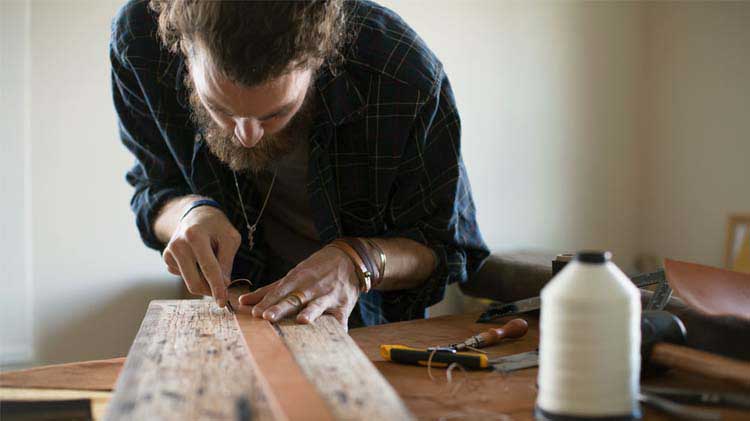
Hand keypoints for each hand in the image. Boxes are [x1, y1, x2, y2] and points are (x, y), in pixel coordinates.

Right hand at [162, 205, 240, 306]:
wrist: (195, 214)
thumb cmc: (216, 226)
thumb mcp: (230, 238)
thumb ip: (227, 261)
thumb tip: (224, 285)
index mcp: (195, 236)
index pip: (209, 268)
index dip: (217, 287)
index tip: (222, 302)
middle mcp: (178, 245)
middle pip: (194, 281)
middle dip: (210, 290)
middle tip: (224, 291)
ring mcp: (169, 252)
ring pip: (189, 282)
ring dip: (204, 281)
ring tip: (212, 263)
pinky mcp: (166, 258)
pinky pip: (184, 276)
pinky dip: (195, 274)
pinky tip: (199, 260)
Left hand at [239, 246, 360, 329]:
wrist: (349, 259)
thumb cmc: (315, 270)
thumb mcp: (293, 276)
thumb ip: (268, 290)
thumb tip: (242, 301)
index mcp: (297, 279)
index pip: (278, 292)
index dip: (267, 302)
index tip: (254, 313)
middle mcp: (311, 287)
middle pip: (293, 299)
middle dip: (281, 308)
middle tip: (266, 317)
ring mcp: (328, 296)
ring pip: (317, 305)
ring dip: (310, 312)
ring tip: (302, 320)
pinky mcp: (343, 305)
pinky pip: (340, 318)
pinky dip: (338, 327)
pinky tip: (336, 336)